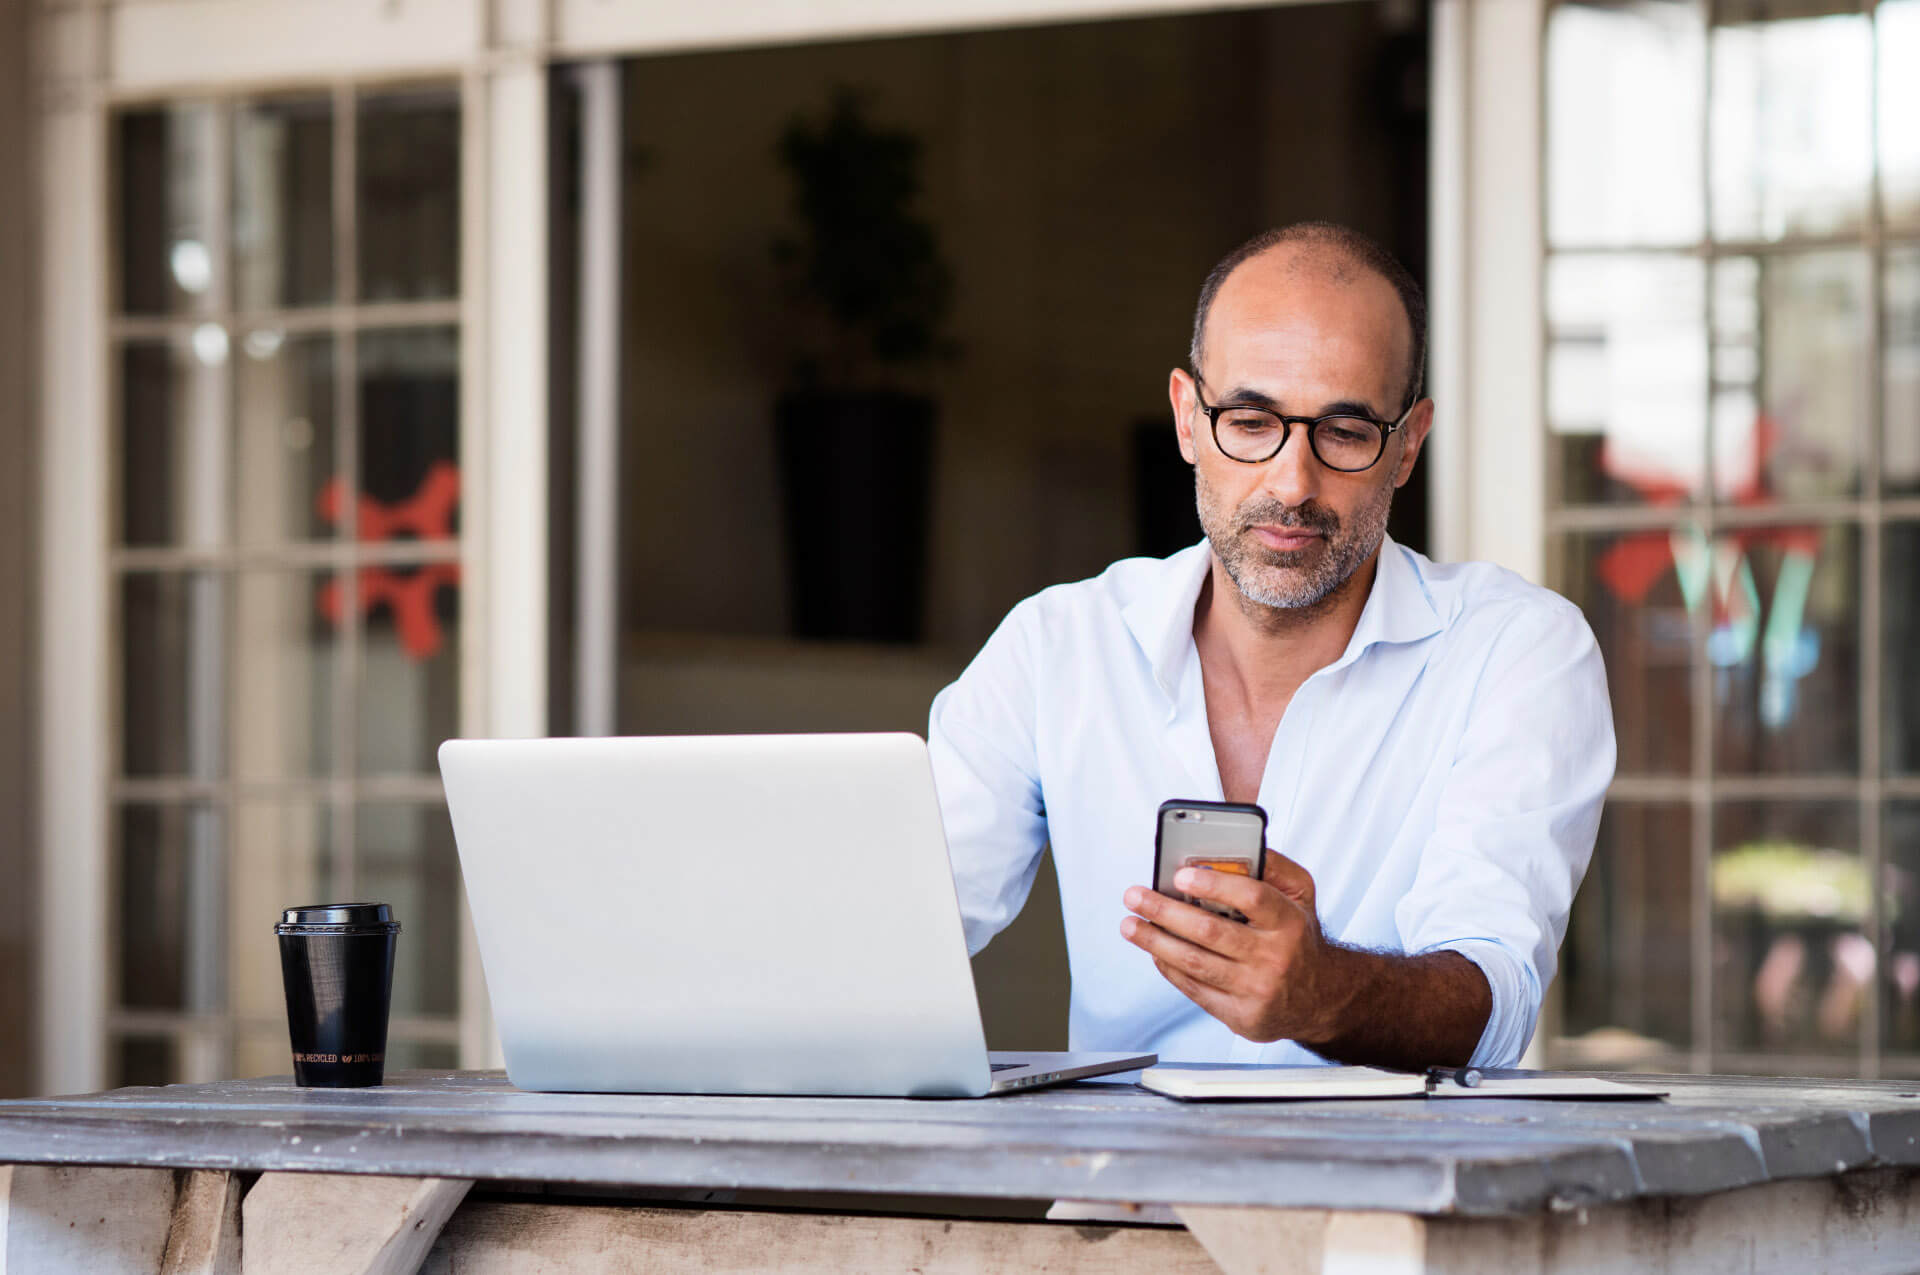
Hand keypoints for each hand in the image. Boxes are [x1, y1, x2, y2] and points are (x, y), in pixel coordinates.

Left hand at [1119, 849, 1354, 1044]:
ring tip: (1130, 925)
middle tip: (1135, 896)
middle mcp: (1275, 957)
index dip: (1213, 885)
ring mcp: (1257, 990)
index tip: (1179, 876)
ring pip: (1195, 963)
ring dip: (1155, 941)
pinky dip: (1169, 967)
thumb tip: (1232, 847)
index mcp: (1290, 922)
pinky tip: (1154, 950)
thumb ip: (1272, 866)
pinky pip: (1195, 989)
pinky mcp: (1241, 1016)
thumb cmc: (1299, 937)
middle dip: (1165, 912)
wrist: (1319, 997)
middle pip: (1211, 932)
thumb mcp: (1301, 895)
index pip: (1251, 898)